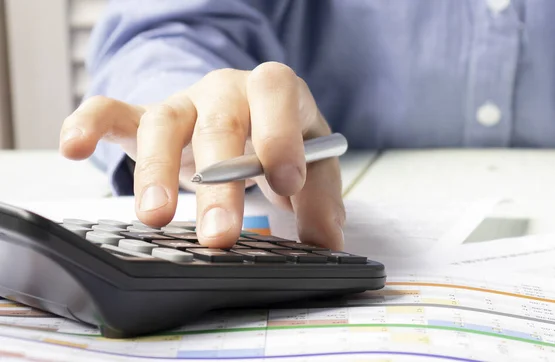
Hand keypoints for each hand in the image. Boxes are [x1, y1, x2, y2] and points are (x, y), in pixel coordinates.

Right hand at [59, 62, 345, 249]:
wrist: (244, 118)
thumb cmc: (279, 141)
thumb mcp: (311, 164)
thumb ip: (320, 198)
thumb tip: (328, 242)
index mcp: (274, 92)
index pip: (276, 94)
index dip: (279, 133)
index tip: (284, 182)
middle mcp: (226, 90)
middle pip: (219, 124)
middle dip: (219, 181)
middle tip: (221, 235)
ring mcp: (184, 102)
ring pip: (164, 123)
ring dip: (156, 170)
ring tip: (156, 218)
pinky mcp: (146, 118)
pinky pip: (112, 111)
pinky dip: (89, 124)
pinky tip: (72, 147)